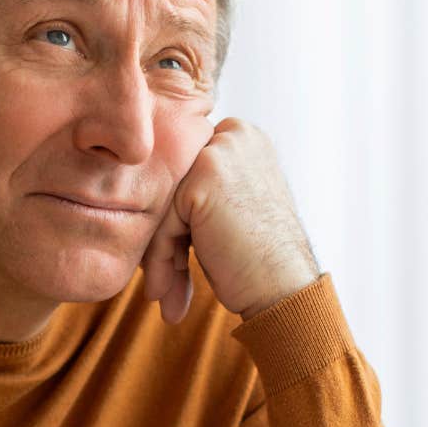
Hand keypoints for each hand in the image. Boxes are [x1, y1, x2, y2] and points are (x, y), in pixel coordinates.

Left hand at [140, 117, 320, 323]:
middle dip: (162, 235)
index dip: (172, 218)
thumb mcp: (231, 205)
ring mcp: (219, 152)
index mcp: (242, 136)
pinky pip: (162, 221)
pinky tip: (162, 291)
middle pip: (170, 185)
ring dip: (158, 253)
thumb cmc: (258, 257)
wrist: (285, 288)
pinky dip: (159, 259)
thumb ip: (198, 187)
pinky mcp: (203, 178)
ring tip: (162, 292)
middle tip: (159, 282)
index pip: (183, 171)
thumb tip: (141, 195)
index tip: (168, 258)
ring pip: (162, 204)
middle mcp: (234, 134)